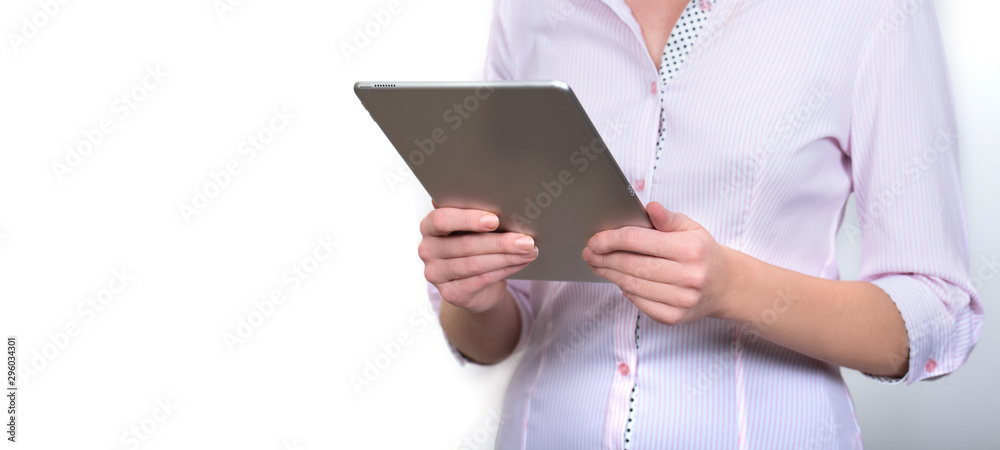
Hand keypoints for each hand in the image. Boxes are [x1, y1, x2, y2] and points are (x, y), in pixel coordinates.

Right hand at [418, 203, 538, 313]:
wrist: (476, 285)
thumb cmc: (476, 246)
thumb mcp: (474, 229)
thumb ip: (480, 218)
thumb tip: (508, 208)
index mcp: (429, 226)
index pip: (442, 220)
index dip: (468, 219)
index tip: (494, 220)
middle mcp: (427, 250)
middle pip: (465, 244)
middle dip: (500, 242)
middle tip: (526, 240)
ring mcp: (435, 274)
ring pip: (475, 264)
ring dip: (506, 257)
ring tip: (529, 251)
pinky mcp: (449, 293)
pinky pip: (480, 281)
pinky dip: (504, 271)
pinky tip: (520, 263)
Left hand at [582, 201, 735, 324]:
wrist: (726, 285)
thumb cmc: (702, 252)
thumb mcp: (690, 228)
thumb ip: (668, 219)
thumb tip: (650, 207)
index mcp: (689, 249)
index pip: (637, 241)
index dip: (610, 239)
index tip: (594, 240)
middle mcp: (688, 276)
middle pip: (631, 265)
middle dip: (604, 258)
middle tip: (589, 253)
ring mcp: (682, 299)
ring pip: (632, 286)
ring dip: (610, 275)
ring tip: (598, 265)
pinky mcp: (675, 317)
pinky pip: (639, 302)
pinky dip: (626, 291)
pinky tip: (621, 281)